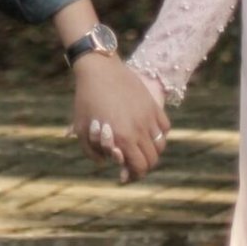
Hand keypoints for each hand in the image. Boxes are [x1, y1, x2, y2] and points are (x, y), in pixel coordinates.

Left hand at [73, 54, 169, 182]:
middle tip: (132, 166)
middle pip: (152, 159)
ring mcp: (149, 116)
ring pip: (160, 145)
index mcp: (123, 137)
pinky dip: (159, 135)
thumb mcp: (81, 128)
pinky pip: (165, 127)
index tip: (124, 177)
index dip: (134, 176)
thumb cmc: (86, 99)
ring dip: (152, 152)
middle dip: (143, 167)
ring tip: (140, 151)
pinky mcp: (152, 104)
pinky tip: (148, 135)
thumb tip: (105, 163)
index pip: (139, 167)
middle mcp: (139, 129)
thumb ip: (91, 152)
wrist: (99, 69)